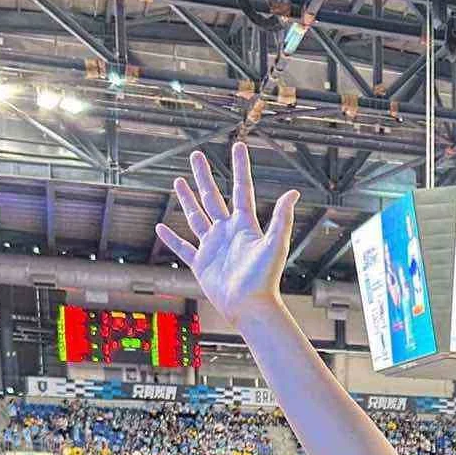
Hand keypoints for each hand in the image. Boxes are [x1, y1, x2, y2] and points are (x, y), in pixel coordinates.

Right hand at [156, 144, 297, 329]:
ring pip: (196, 217)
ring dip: (187, 199)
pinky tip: (161, 228)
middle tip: (195, 155)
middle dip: (203, 176)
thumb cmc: (265, 278)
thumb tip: (294, 192)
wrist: (251, 307)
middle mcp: (228, 233)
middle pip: (212, 197)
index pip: (241, 190)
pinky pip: (183, 248)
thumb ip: (282, 218)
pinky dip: (172, 238)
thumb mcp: (275, 244)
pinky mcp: (201, 264)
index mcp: (245, 226)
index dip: (240, 168)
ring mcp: (213, 247)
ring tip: (178, 181)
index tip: (238, 146)